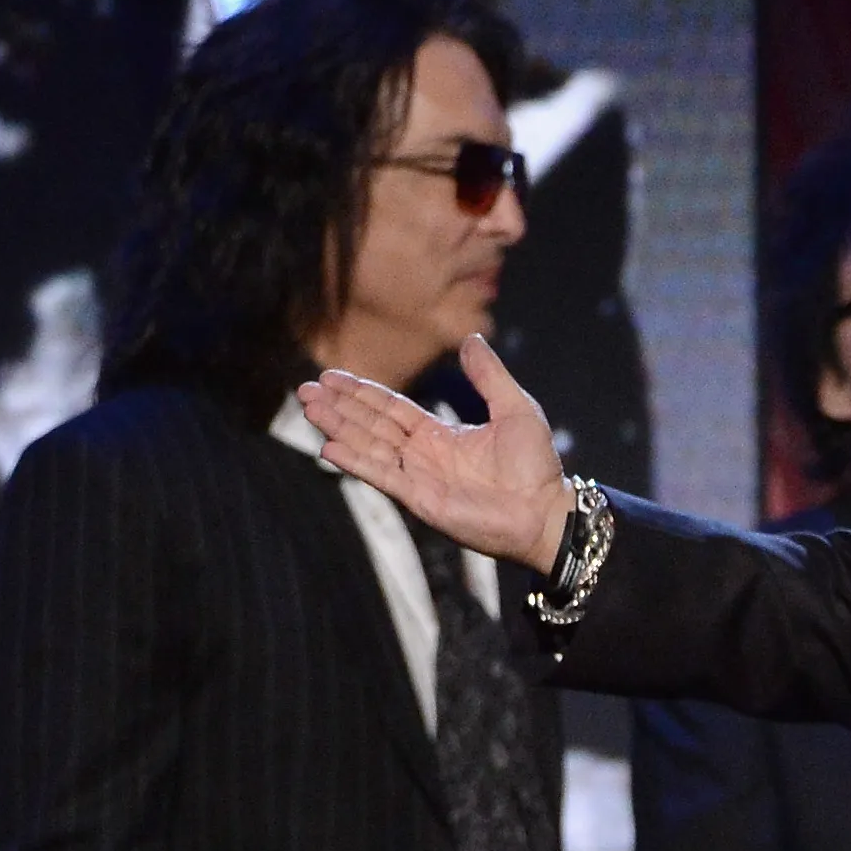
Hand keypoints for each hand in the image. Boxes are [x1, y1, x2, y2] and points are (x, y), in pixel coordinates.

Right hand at [300, 337, 568, 573]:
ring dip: (338, 428)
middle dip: (338, 407)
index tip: (331, 377)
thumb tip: (470, 338)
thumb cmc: (537, 467)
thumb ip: (489, 376)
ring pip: (369, 447)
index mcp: (439, 436)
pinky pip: (382, 476)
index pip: (390, 409)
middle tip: (304, 389)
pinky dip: (356, 462)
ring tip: (309, 408)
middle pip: (370, 425)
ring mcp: (418, 479)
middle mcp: (422, 456)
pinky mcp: (421, 500)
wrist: (546, 512)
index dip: (361, 393)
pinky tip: (330, 447)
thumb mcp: (515, 408)